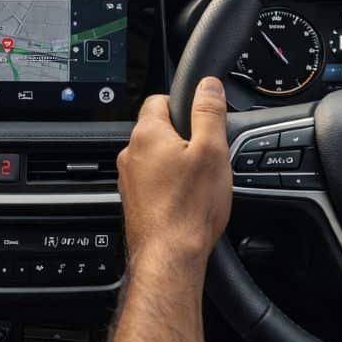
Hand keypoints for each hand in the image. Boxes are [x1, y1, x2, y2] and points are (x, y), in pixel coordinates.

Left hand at [117, 77, 231, 278]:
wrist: (170, 256)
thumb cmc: (189, 208)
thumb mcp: (211, 151)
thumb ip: (209, 112)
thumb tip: (207, 85)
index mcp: (147, 134)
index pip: (160, 99)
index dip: (184, 104)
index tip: (202, 118)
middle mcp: (131, 154)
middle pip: (159, 130)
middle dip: (183, 137)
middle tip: (207, 155)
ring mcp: (129, 179)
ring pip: (156, 158)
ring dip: (176, 163)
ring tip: (199, 182)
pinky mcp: (134, 201)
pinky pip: (153, 182)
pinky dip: (169, 185)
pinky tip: (187, 200)